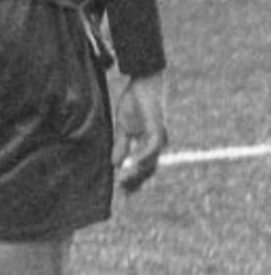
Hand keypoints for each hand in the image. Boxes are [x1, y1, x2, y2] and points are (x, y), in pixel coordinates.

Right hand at [112, 70, 167, 191]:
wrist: (143, 83)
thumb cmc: (134, 102)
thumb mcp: (123, 128)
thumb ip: (121, 146)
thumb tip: (116, 165)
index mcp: (148, 144)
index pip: (143, 168)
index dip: (133, 180)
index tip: (121, 191)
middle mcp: (156, 144)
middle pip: (149, 170)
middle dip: (135, 182)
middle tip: (122, 192)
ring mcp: (158, 138)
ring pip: (152, 163)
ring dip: (138, 174)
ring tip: (125, 182)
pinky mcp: (157, 129)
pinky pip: (152, 147)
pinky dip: (143, 157)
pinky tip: (133, 164)